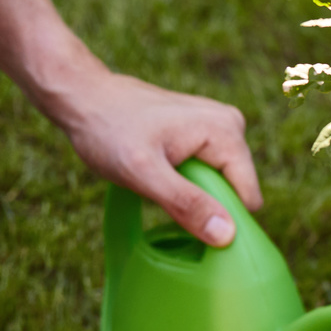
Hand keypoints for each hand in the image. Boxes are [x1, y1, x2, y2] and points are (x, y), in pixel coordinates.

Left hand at [48, 68, 262, 246]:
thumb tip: (227, 235)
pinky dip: (188, 179)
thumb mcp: (142, 173)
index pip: (247, 198)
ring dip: (192, 191)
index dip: (220, 218)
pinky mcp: (207, 129)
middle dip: (203, 202)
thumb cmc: (107, 130)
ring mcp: (221, 125)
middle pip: (235, 190)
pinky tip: (161, 168)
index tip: (182, 218)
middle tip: (161, 192)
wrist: (83, 95)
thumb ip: (186, 204)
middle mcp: (232, 124)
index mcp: (227, 132)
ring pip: (222, 182)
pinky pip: (210, 170)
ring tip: (158, 177)